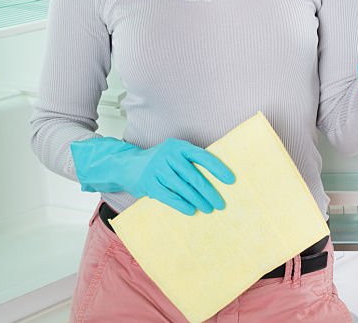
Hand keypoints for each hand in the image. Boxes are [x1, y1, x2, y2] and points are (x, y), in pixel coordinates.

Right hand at [70, 136, 234, 215]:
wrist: (127, 165)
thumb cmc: (159, 162)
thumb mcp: (174, 155)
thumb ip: (190, 162)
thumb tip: (217, 178)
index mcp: (179, 146)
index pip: (202, 156)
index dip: (217, 168)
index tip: (230, 180)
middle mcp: (168, 155)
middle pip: (194, 176)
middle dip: (209, 191)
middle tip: (220, 203)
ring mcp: (157, 169)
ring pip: (183, 188)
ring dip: (198, 200)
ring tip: (209, 209)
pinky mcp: (149, 183)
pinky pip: (169, 196)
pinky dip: (182, 204)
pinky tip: (191, 211)